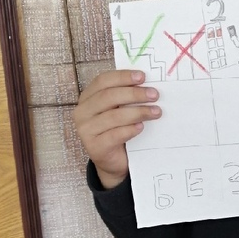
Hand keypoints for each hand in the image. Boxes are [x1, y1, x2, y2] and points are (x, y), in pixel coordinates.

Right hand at [73, 69, 160, 188]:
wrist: (113, 161)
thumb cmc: (117, 130)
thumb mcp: (119, 110)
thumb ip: (125, 97)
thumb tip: (147, 84)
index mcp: (87, 98)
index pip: (103, 81)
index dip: (122, 77)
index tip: (143, 76)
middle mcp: (82, 112)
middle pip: (108, 97)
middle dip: (134, 94)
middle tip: (154, 95)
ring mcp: (86, 130)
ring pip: (113, 116)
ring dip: (138, 112)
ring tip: (156, 112)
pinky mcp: (94, 147)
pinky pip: (115, 135)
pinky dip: (130, 129)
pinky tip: (141, 127)